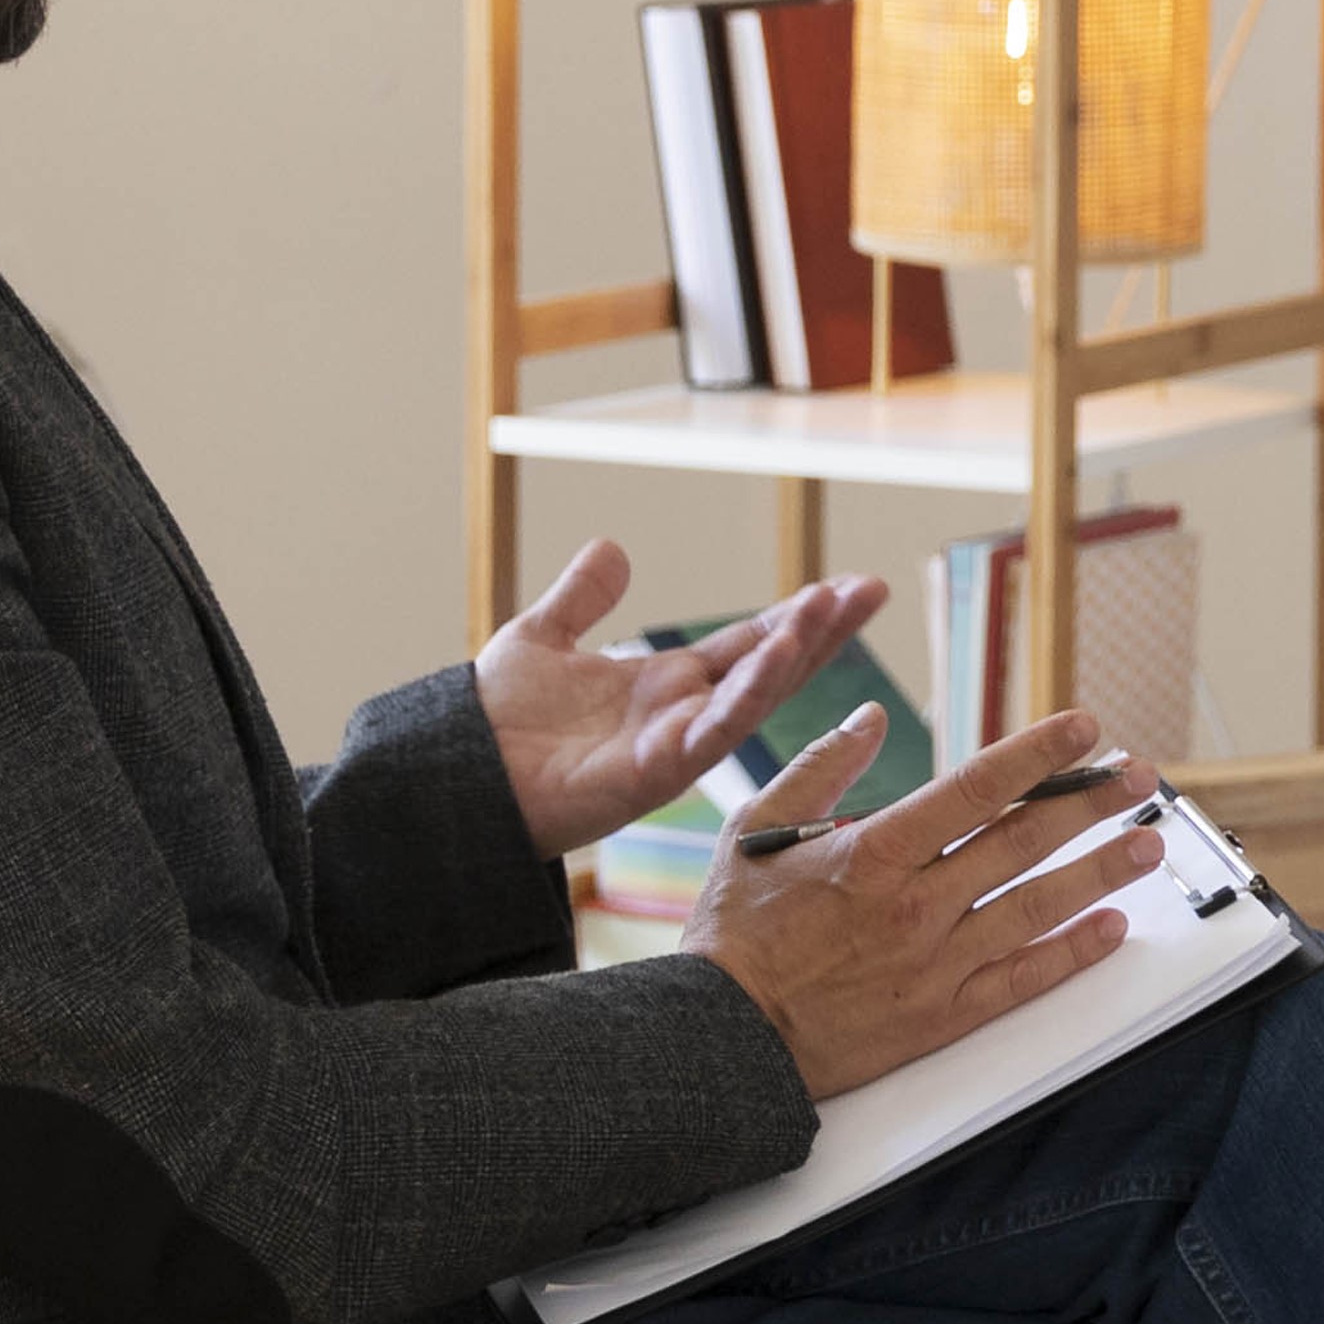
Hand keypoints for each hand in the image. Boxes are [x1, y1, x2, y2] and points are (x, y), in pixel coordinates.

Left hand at [478, 541, 873, 855]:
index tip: (844, 586)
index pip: (748, 645)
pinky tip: (778, 654)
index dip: (795, 618)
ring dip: (798, 652)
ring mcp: (674, 747)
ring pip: (754, 696)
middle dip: (822, 630)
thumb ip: (583, 597)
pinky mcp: (655, 773)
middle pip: (770, 667)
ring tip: (836, 605)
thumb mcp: (543, 637)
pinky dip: (749, 694)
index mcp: (665, 687)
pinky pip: (715, 731)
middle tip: (871, 588)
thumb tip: (613, 548)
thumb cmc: (492, 724)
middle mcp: (682, 717)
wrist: (452, 774)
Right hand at [694, 702, 1163, 1100]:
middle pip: (1023, 841)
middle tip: (1138, 778)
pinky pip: (1022, 980)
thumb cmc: (735, 936)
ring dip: (1099, 872)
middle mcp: (915, 904)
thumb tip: (869, 720)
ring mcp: (934, 963)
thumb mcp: (758, 831)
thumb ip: (820, 768)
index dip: (1037, 754)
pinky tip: (1111, 929)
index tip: (1085, 729)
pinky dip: (1072, 953)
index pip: (975, 788)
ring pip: (1036, 907)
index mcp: (874, 853)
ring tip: (1147, 844)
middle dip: (1089, 803)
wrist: (723, 1040)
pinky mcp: (942, 1015)